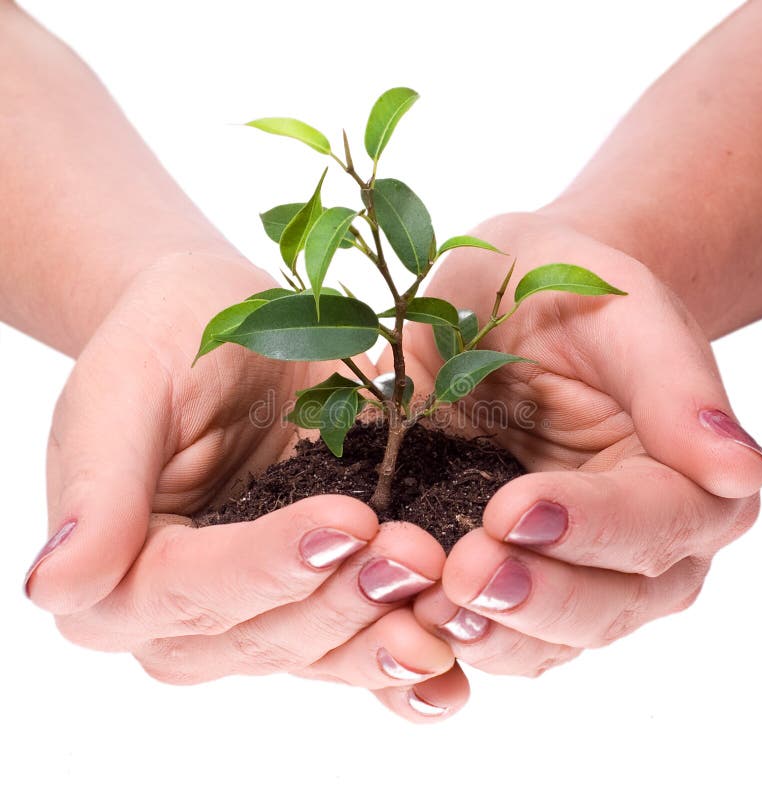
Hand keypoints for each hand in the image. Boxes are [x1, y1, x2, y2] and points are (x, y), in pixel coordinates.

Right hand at [25, 252, 467, 721]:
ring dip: (387, 632)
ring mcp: (255, 612)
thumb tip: (58, 586)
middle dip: (346, 600)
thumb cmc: (163, 343)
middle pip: (266, 634)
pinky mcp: (313, 594)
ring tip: (448, 597)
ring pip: (320, 650)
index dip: (268, 566)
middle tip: (418, 556)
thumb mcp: (122, 389)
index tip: (345, 523)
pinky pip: (355, 642)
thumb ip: (98, 487)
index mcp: (116, 575)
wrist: (222, 326)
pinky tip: (455, 669)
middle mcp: (183, 616)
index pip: (190, 589)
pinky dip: (404, 660)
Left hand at [396, 213, 761, 676]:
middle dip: (536, 596)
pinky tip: (409, 616)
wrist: (506, 306)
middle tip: (464, 572)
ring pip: (549, 640)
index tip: (515, 510)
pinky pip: (497, 633)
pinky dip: (454, 636)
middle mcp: (643, 543)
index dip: (593, 526)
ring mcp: (577, 571)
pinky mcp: (517, 580)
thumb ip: (674, 384)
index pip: (658, 521)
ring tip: (427, 607)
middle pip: (609, 602)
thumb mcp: (618, 308)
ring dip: (490, 633)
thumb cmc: (567, 290)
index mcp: (687, 476)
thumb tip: (743, 469)